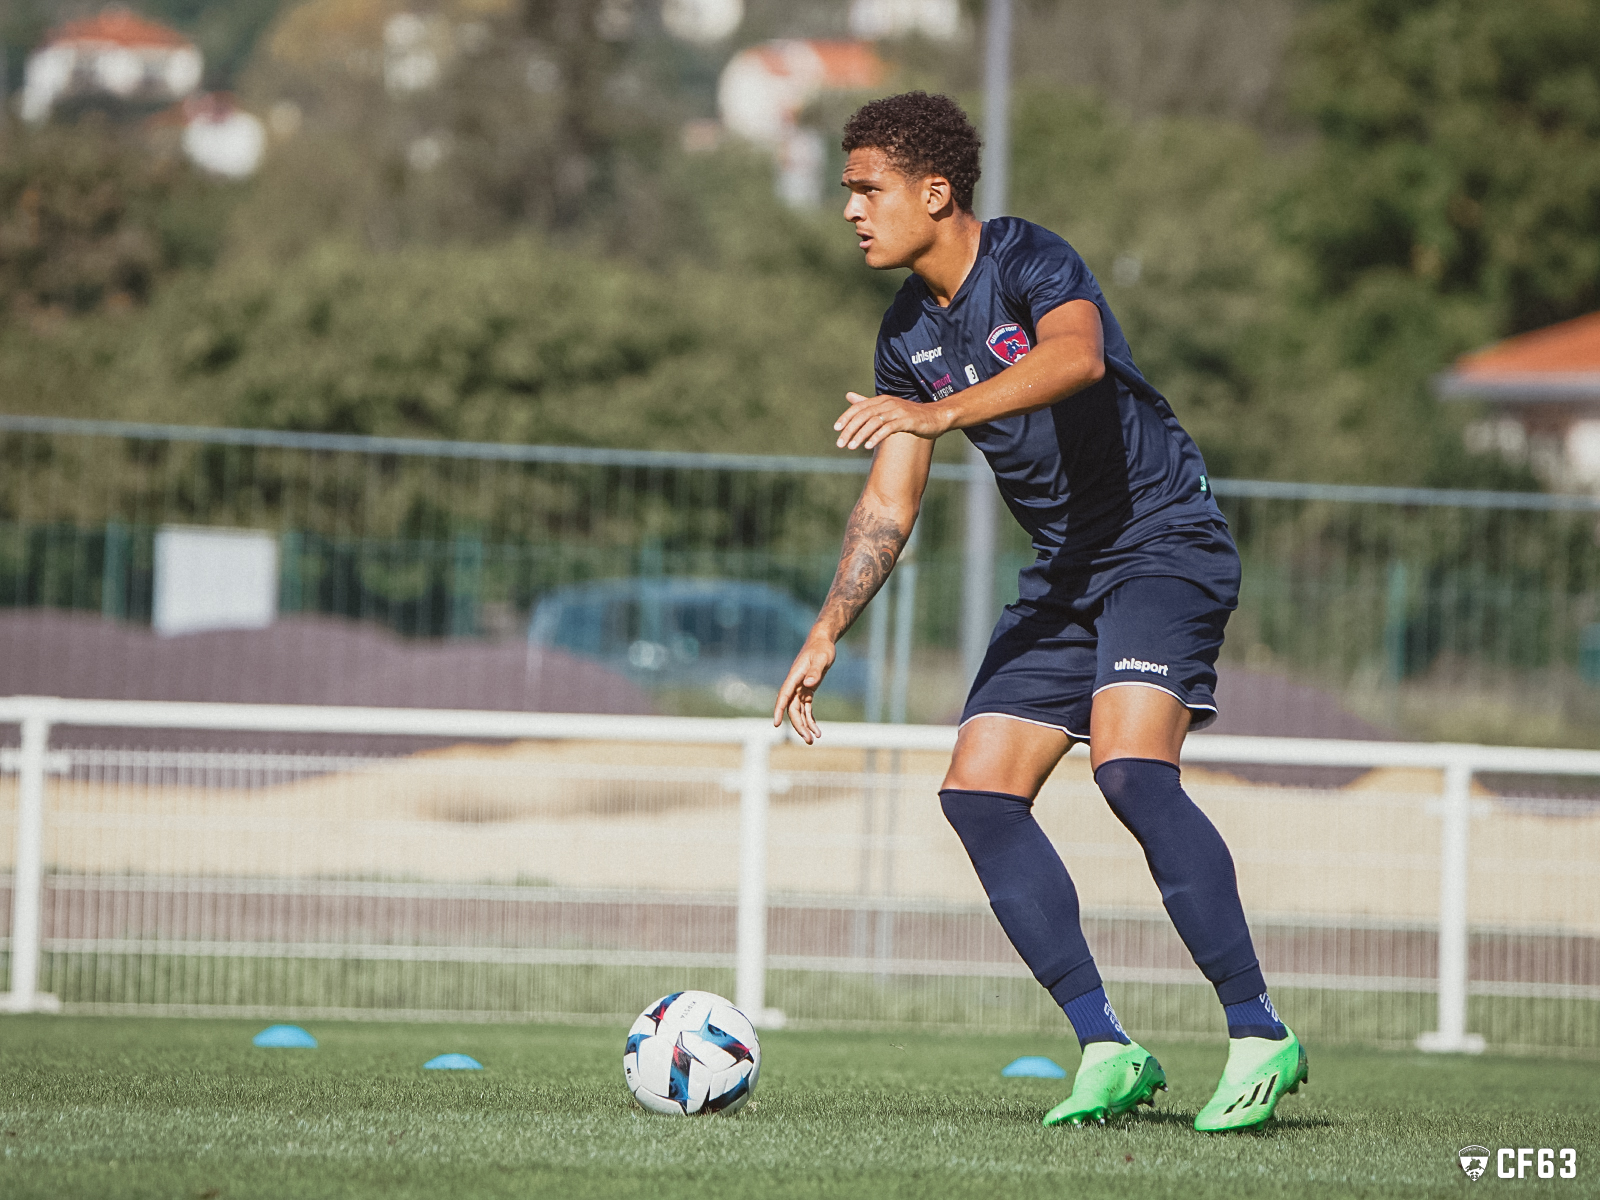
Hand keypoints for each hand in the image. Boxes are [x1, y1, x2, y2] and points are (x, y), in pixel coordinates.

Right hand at [773, 633, 836, 743]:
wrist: (822, 642)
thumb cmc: (822, 648)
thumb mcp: (821, 658)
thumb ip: (815, 671)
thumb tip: (809, 685)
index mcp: (795, 677)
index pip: (784, 696)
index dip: (778, 710)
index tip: (775, 724)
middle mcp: (795, 685)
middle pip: (792, 709)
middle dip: (798, 725)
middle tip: (808, 739)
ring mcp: (800, 688)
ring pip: (798, 711)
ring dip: (804, 726)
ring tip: (813, 740)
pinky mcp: (807, 690)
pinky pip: (806, 708)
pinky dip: (810, 719)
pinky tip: (817, 730)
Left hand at [834, 392, 951, 450]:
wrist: (937, 416)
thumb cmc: (911, 414)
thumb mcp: (888, 408)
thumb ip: (868, 404)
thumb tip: (849, 395)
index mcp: (882, 400)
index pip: (859, 407)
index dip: (846, 417)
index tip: (836, 429)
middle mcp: (888, 403)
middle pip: (863, 415)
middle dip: (850, 430)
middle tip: (840, 444)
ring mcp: (898, 411)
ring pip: (873, 422)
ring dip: (860, 435)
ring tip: (851, 447)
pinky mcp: (907, 421)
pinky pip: (888, 429)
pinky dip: (877, 437)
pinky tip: (868, 446)